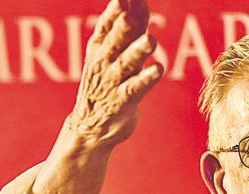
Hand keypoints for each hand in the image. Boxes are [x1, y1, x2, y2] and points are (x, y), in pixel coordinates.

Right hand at [68, 0, 162, 146]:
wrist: (90, 126)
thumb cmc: (106, 81)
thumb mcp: (114, 53)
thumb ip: (129, 28)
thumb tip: (140, 1)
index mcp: (99, 47)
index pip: (107, 24)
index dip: (115, 10)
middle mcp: (104, 62)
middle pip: (116, 40)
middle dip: (124, 26)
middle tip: (131, 14)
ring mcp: (112, 82)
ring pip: (126, 63)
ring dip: (139, 51)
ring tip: (151, 40)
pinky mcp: (122, 102)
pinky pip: (135, 89)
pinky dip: (146, 79)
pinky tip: (158, 69)